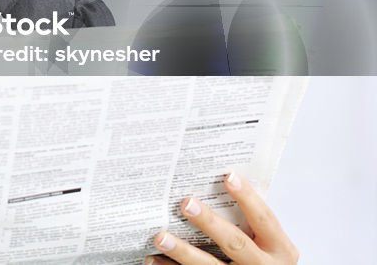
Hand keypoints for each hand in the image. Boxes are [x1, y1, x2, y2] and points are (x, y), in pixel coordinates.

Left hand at [146, 172, 298, 263]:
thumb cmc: (263, 259)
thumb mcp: (267, 242)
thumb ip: (250, 221)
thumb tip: (215, 183)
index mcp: (279, 249)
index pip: (264, 219)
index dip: (248, 198)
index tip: (228, 176)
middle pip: (235, 243)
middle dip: (209, 222)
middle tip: (186, 204)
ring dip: (182, 251)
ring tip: (160, 237)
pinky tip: (153, 258)